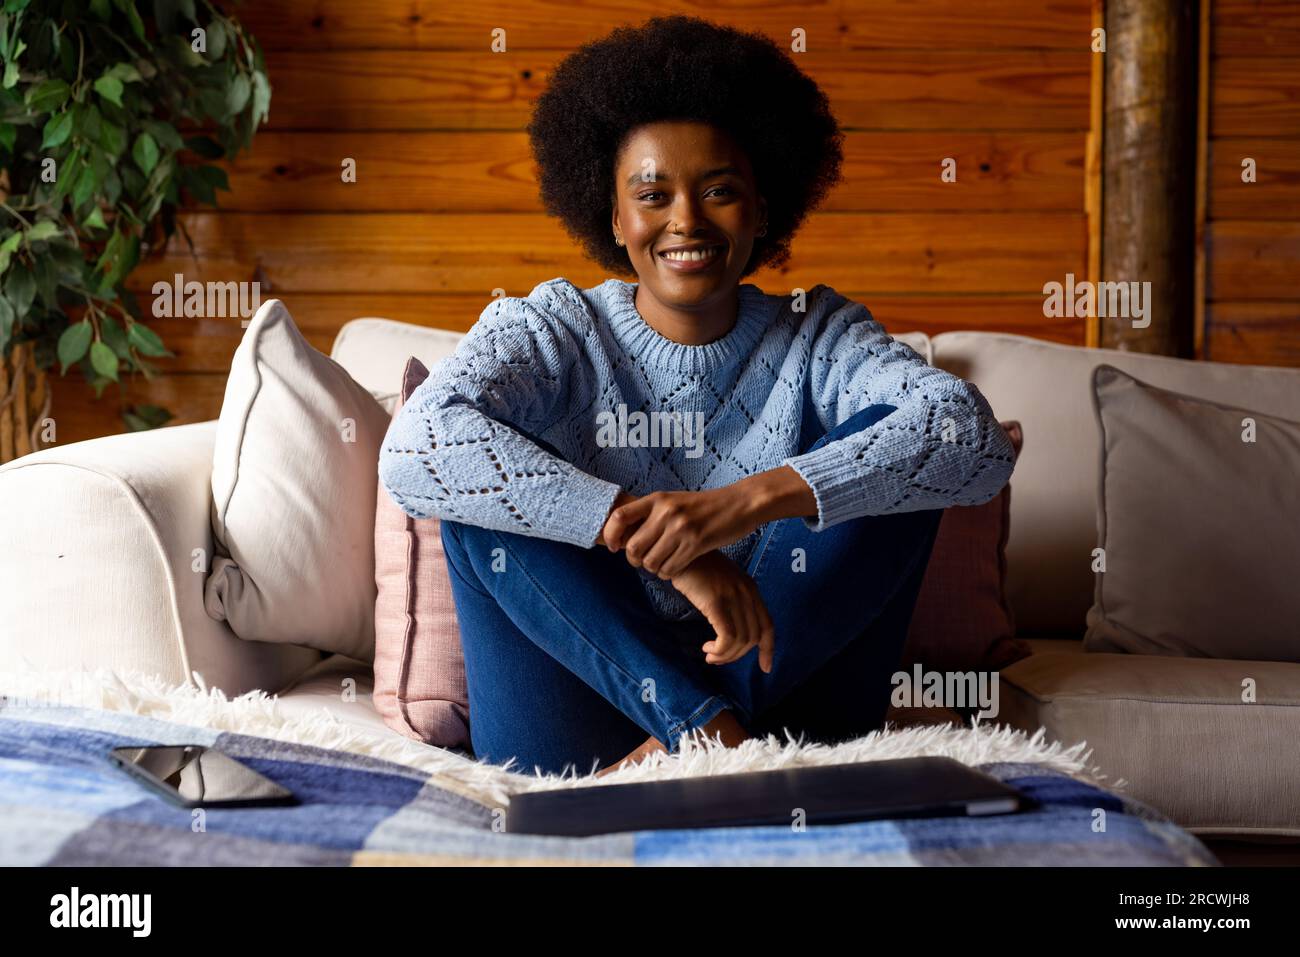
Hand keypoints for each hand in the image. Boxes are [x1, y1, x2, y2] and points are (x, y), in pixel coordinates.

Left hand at [600, 486, 761, 578]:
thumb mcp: (676, 501)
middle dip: (635, 560)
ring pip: (650, 562)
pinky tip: (676, 567)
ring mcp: (681, 528)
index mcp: (658, 499)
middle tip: (644, 561)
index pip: (619, 516)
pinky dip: (669, 573)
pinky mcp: (696, 543)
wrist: (740, 504)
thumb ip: (653, 514)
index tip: (614, 547)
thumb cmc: (706, 506)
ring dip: (654, 569)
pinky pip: (670, 568)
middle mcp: (666, 512)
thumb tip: (626, 535)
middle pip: (633, 547)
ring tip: (663, 564)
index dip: (610, 535)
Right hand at [670, 551, 774, 672]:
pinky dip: (720, 649)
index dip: (768, 649)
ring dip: (725, 655)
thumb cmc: (694, 568)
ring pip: (741, 640)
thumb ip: (730, 602)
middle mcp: (746, 592)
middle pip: (753, 637)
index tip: (765, 668)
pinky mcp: (715, 601)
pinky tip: (707, 648)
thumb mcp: (720, 583)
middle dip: (737, 655)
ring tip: (709, 655)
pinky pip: (727, 636)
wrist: (676, 550)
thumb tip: (730, 634)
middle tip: (716, 658)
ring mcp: (732, 595)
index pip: (767, 625)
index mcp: (750, 589)